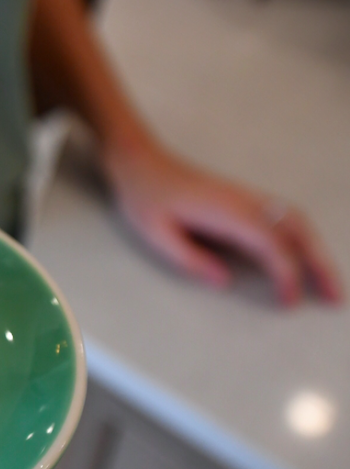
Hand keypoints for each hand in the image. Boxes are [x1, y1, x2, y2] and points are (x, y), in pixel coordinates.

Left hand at [104, 144, 343, 305]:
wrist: (139, 162)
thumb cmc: (144, 198)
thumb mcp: (155, 233)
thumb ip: (189, 258)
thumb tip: (225, 282)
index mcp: (227, 211)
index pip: (271, 244)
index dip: (286, 274)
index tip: (289, 304)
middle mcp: (245, 201)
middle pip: (298, 229)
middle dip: (320, 263)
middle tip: (335, 298)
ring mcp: (246, 197)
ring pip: (296, 221)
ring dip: (317, 250)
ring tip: (327, 284)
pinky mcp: (242, 199)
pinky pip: (284, 217)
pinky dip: (302, 239)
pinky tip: (305, 258)